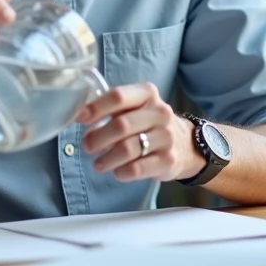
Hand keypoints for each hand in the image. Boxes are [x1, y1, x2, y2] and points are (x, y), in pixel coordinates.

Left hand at [76, 83, 204, 182]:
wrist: (185, 144)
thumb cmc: (149, 123)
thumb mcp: (136, 107)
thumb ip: (111, 107)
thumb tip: (79, 114)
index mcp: (147, 94)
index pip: (118, 96)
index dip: (96, 108)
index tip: (80, 118)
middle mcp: (160, 112)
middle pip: (121, 125)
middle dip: (98, 138)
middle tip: (87, 146)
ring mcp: (166, 136)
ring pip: (128, 149)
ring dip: (107, 158)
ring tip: (98, 164)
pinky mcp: (168, 160)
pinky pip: (138, 168)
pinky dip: (122, 172)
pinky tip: (117, 172)